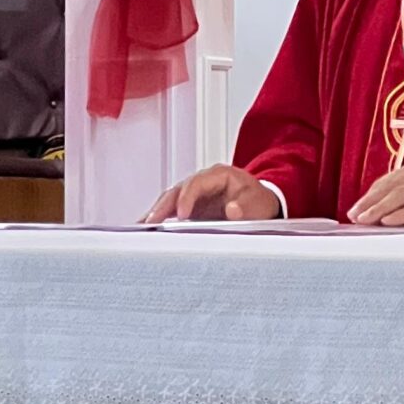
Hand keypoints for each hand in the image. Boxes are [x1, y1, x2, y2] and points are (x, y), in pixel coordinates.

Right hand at [143, 164, 282, 223]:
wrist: (261, 204)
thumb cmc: (259, 203)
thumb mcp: (258, 204)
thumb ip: (247, 208)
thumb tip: (232, 210)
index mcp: (219, 175)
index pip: (197, 183)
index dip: (187, 198)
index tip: (182, 215)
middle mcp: (203, 181)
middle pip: (178, 190)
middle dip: (163, 206)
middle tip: (150, 222)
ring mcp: (195, 193)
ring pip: (171, 199)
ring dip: (157, 212)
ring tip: (142, 227)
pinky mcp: (191, 206)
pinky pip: (172, 210)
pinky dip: (161, 218)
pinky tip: (148, 228)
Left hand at [347, 163, 403, 226]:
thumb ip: (402, 204)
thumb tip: (374, 216)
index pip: (387, 181)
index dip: (369, 195)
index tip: (355, 209)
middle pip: (391, 186)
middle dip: (370, 202)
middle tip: (356, 216)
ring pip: (402, 194)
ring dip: (381, 208)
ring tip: (367, 219)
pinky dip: (402, 214)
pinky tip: (389, 220)